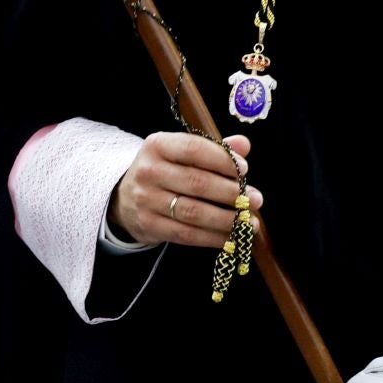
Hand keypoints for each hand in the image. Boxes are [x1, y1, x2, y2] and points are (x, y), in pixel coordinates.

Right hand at [108, 132, 261, 247]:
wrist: (126, 198)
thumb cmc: (165, 171)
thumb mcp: (181, 153)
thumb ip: (213, 148)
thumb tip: (243, 145)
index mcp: (157, 145)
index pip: (193, 149)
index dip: (222, 160)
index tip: (245, 170)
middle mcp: (148, 171)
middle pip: (197, 183)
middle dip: (231, 193)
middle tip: (256, 199)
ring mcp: (146, 200)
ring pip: (193, 212)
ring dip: (226, 219)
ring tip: (249, 221)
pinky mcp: (149, 225)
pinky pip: (186, 234)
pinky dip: (213, 237)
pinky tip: (231, 236)